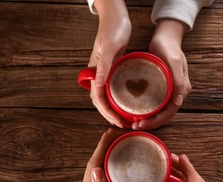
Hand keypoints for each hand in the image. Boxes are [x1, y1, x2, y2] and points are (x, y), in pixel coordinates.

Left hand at [78, 129, 121, 181]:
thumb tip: (96, 170)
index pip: (93, 165)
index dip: (101, 147)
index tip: (110, 134)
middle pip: (93, 163)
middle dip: (103, 146)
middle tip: (115, 134)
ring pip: (95, 169)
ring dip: (104, 154)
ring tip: (115, 143)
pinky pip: (99, 177)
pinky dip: (105, 166)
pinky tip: (112, 165)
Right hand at [88, 0, 131, 127]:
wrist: (116, 17)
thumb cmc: (113, 29)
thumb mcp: (110, 47)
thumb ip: (103, 65)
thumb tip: (98, 85)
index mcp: (95, 70)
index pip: (97, 97)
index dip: (107, 111)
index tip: (118, 120)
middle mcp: (98, 74)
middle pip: (100, 100)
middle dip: (110, 114)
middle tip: (122, 124)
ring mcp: (104, 73)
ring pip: (105, 96)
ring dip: (113, 109)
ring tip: (124, 118)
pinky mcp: (112, 70)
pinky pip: (112, 89)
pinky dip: (117, 99)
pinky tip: (127, 103)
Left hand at [133, 19, 190, 129]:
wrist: (165, 37)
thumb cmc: (170, 48)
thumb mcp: (174, 62)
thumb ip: (178, 81)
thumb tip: (178, 102)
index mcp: (181, 90)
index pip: (169, 113)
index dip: (155, 121)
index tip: (141, 124)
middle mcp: (175, 94)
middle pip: (163, 116)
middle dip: (149, 123)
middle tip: (134, 126)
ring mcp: (168, 92)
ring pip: (158, 112)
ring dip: (147, 119)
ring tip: (133, 123)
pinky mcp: (160, 88)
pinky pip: (153, 104)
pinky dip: (145, 110)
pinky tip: (134, 111)